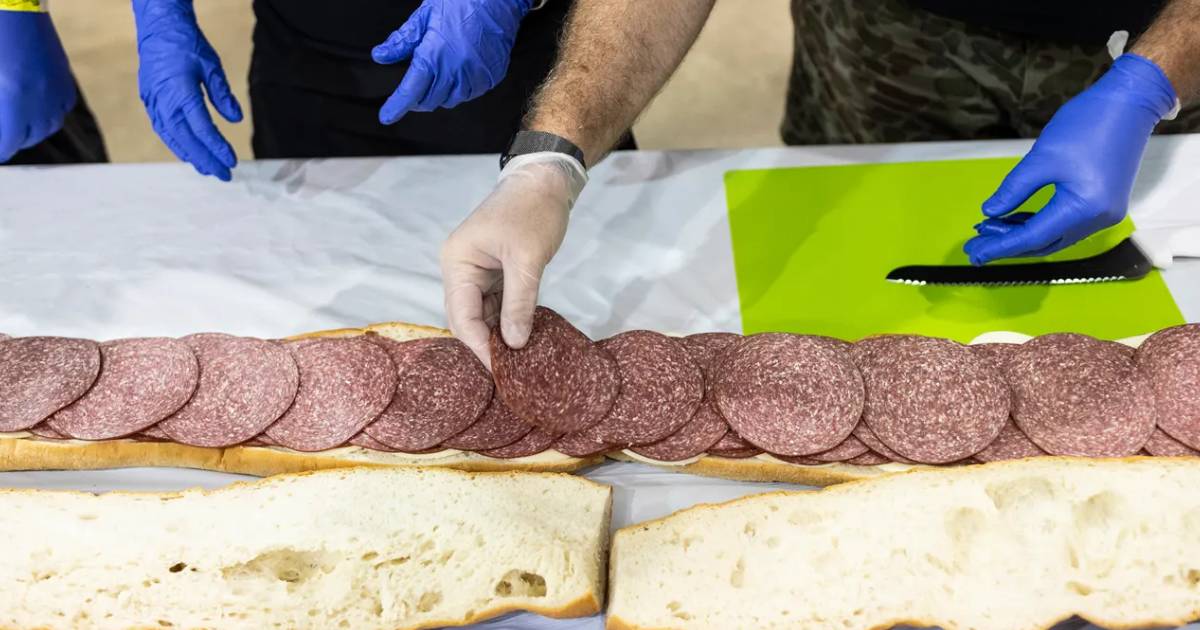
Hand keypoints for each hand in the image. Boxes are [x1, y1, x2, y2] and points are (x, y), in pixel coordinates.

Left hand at [0, 11, 75, 162]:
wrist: (14, 9)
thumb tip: (2, 127)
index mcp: (11, 105)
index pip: (6, 146)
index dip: (0, 150)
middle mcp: (38, 105)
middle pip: (26, 140)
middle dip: (11, 138)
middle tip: (4, 132)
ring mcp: (55, 95)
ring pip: (46, 128)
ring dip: (30, 129)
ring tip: (17, 120)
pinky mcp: (64, 84)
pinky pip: (60, 110)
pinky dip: (47, 113)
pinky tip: (34, 104)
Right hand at [132, 0, 241, 180]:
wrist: (158, 29)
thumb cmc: (186, 44)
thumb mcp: (211, 65)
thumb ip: (222, 94)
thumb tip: (236, 118)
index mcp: (181, 92)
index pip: (202, 128)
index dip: (217, 147)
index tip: (231, 161)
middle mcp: (164, 101)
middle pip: (186, 139)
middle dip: (206, 160)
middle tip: (223, 175)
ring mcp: (154, 103)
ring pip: (172, 138)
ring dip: (190, 156)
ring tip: (207, 169)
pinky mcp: (150, 102)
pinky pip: (163, 129)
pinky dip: (176, 144)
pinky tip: (188, 153)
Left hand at [372, 0, 531, 123]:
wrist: (497, 0)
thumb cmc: (460, 2)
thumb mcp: (424, 16)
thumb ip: (402, 41)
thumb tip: (381, 56)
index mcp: (434, 55)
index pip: (411, 90)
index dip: (396, 106)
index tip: (386, 116)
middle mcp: (455, 71)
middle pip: (429, 101)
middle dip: (418, 98)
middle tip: (416, 85)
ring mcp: (475, 77)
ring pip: (450, 100)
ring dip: (440, 94)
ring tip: (440, 73)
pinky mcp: (490, 78)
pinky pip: (470, 94)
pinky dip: (460, 89)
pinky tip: (459, 72)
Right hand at [441, 153, 586, 366]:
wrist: (546, 180)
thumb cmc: (533, 212)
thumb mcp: (528, 259)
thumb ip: (520, 303)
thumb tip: (514, 344)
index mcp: (457, 262)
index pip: (461, 315)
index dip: (480, 345)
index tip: (501, 371)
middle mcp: (460, 269)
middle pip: (467, 318)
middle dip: (487, 343)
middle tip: (511, 372)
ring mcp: (476, 270)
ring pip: (482, 313)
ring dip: (499, 334)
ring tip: (520, 360)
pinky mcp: (495, 271)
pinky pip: (496, 303)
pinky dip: (509, 320)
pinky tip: (524, 337)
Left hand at [964, 54, 1177, 264]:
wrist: (1130, 102)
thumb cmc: (1089, 124)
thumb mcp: (1042, 158)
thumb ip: (1014, 189)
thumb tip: (990, 212)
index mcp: (1085, 208)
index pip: (1033, 237)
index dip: (1001, 246)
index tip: (975, 253)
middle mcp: (1099, 218)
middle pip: (1044, 243)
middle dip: (1008, 245)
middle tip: (975, 247)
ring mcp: (1104, 213)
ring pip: (1054, 236)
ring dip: (1022, 235)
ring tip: (989, 231)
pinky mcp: (1103, 204)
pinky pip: (1065, 223)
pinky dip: (1040, 223)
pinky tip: (1014, 219)